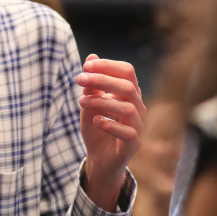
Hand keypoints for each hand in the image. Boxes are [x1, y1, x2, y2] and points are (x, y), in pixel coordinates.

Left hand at [77, 54, 145, 209]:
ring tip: (81, 102)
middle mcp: (137, 107)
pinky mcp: (133, 144)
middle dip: (102, 80)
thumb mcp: (89, 103)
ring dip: (102, 102)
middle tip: (79, 80)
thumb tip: (91, 57)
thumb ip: (91, 84)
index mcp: (129, 94)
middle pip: (127, 87)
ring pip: (128, 108)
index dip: (108, 65)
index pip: (127, 71)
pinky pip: (128, 132)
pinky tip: (95, 121)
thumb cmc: (96, 127)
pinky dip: (110, 124)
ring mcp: (137, 126)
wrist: (99, 158)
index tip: (86, 65)